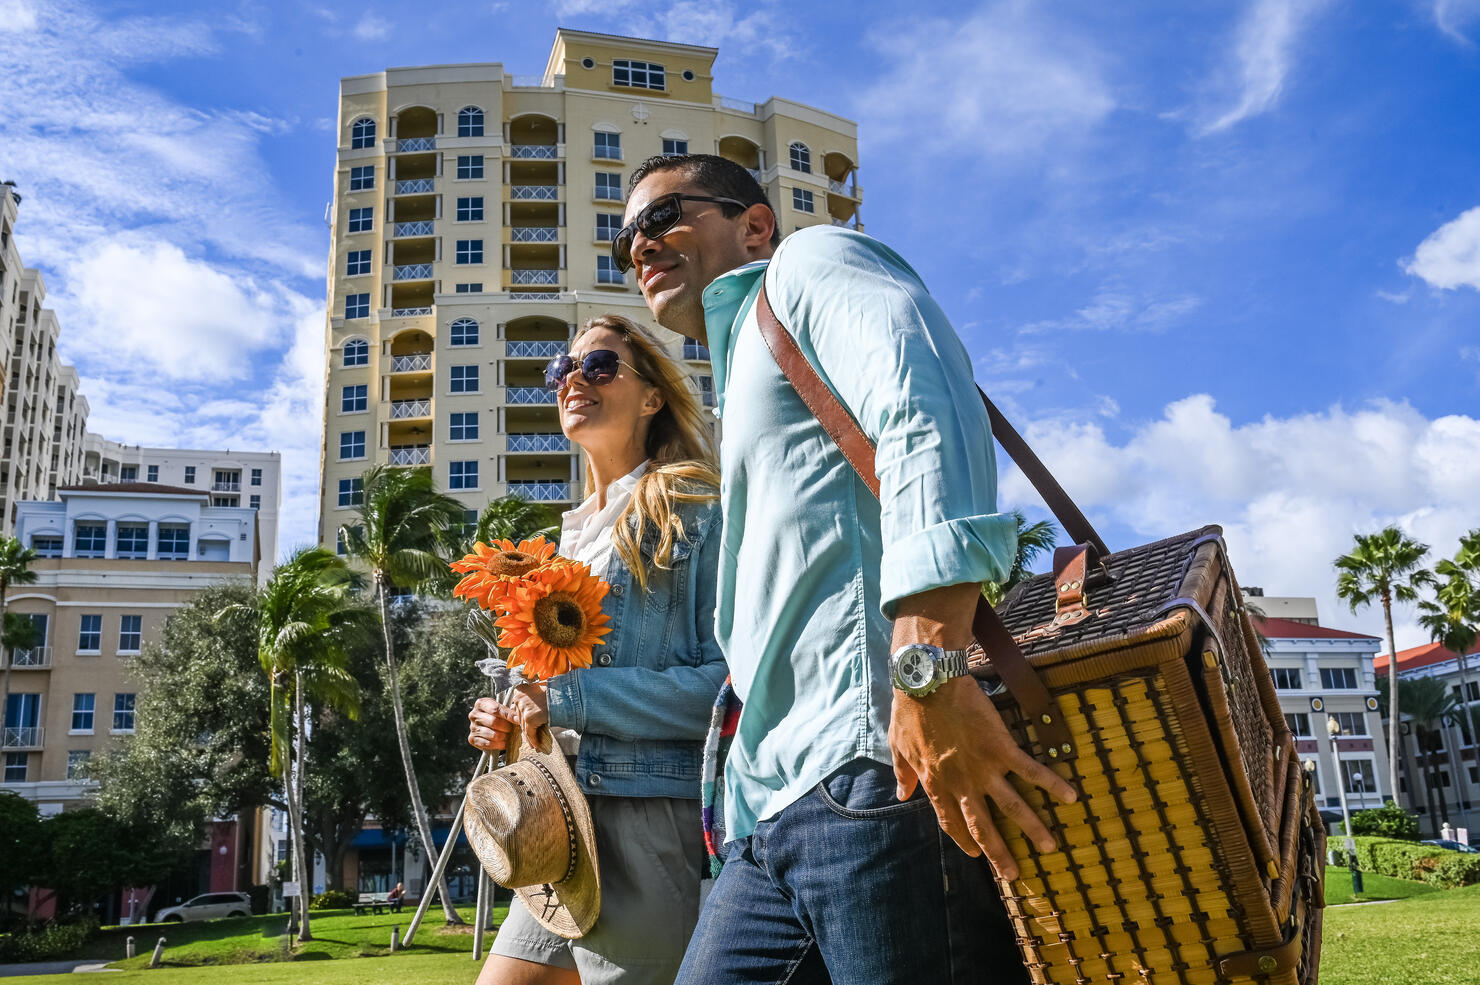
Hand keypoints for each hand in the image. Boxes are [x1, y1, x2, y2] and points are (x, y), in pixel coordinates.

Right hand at [467, 697, 514, 751]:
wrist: (489, 725)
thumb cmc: (498, 715)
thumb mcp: (503, 708)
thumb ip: (509, 711)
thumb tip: (518, 718)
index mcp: (481, 703)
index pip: (495, 709)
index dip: (508, 715)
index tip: (517, 720)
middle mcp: (474, 715)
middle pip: (493, 722)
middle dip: (506, 727)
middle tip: (511, 729)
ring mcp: (472, 727)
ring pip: (492, 734)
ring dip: (503, 737)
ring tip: (507, 736)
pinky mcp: (472, 739)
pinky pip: (488, 744)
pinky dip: (498, 745)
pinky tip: (503, 742)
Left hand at [506, 683, 549, 745]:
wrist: (566, 695)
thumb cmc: (555, 693)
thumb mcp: (538, 692)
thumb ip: (527, 702)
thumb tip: (514, 717)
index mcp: (520, 690)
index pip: (518, 708)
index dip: (522, 719)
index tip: (525, 726)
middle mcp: (519, 698)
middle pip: (520, 718)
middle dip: (526, 729)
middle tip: (529, 738)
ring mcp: (524, 708)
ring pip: (524, 727)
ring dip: (529, 737)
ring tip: (533, 744)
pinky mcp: (530, 717)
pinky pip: (530, 732)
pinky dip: (533, 740)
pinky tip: (536, 744)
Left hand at [890, 676, 1077, 880]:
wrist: (930, 682)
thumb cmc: (911, 710)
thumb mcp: (898, 746)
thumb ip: (903, 774)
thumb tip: (901, 795)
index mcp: (936, 783)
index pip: (951, 821)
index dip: (963, 839)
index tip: (974, 855)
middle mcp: (961, 783)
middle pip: (982, 825)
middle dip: (998, 853)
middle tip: (1013, 874)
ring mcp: (984, 768)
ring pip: (1011, 806)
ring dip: (1032, 828)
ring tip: (1050, 847)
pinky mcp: (1002, 748)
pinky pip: (1030, 771)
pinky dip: (1051, 784)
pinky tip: (1070, 796)